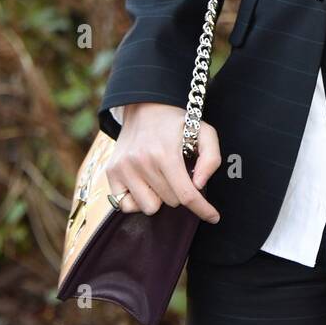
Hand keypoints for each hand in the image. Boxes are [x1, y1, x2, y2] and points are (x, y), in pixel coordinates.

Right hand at [106, 103, 221, 223]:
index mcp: (165, 153)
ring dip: (159, 197)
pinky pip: (126, 206)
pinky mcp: (111, 173)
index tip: (213, 217)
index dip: (202, 209)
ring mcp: (123, 168)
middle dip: (180, 192)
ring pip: (150, 207)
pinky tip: (145, 184)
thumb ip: (211, 158)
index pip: (186, 194)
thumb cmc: (178, 123)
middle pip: (171, 202)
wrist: (145, 107)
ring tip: (161, 177)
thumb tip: (199, 185)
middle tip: (179, 174)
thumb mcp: (204, 132)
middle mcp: (141, 162)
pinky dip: (138, 200)